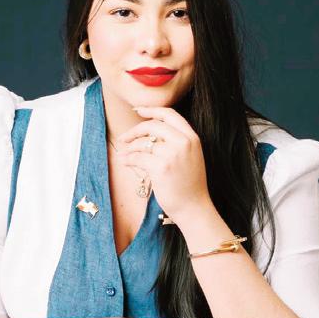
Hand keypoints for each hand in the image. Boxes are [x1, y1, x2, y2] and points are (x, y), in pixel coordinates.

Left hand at [116, 106, 209, 221]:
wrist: (194, 207)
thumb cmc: (189, 184)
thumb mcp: (190, 156)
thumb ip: (175, 141)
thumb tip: (149, 132)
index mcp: (192, 137)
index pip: (170, 114)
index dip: (151, 110)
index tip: (138, 110)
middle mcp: (183, 142)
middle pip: (153, 125)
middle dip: (135, 131)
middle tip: (124, 138)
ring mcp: (172, 155)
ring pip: (143, 143)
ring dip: (129, 148)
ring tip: (124, 154)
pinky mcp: (161, 168)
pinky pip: (138, 157)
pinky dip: (128, 159)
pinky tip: (125, 162)